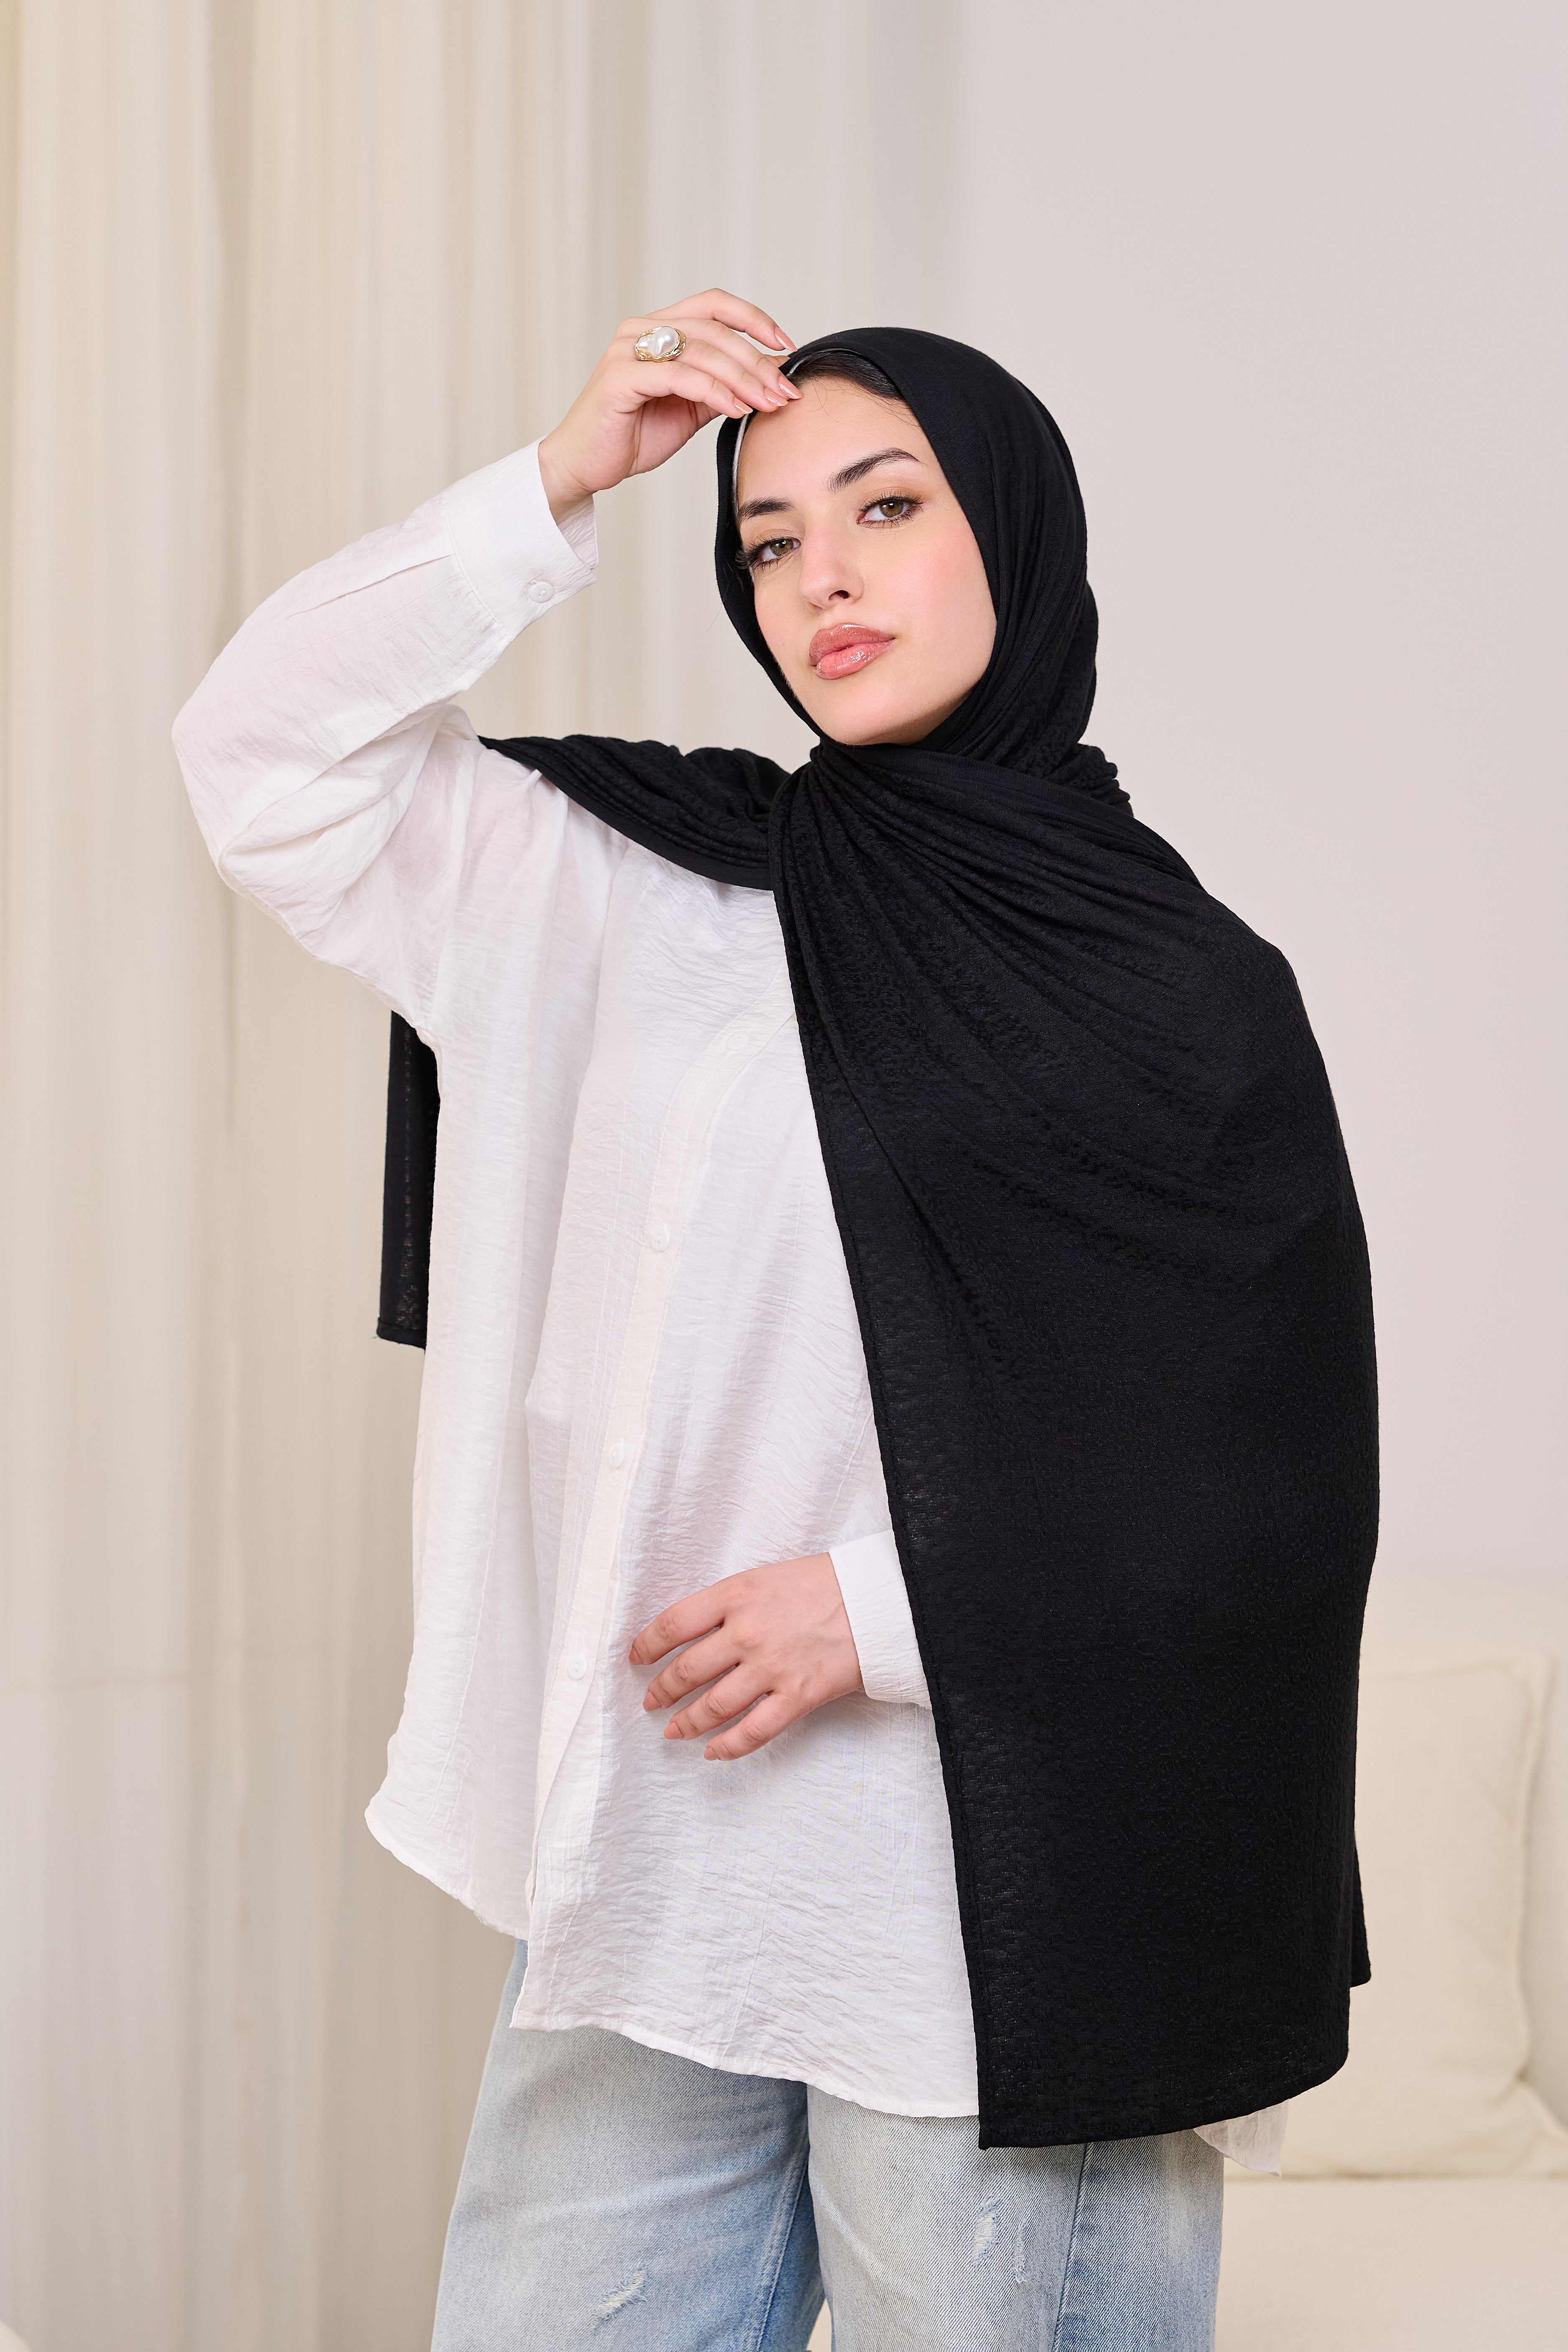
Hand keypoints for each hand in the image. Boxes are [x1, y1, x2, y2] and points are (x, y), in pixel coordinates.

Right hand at [537, 288, 799, 520]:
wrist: (586, 465)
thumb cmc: (633, 435)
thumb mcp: (691, 408)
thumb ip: (723, 385)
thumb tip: (772, 371)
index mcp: (658, 328)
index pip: (714, 304)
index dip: (754, 319)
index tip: (786, 346)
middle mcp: (641, 329)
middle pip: (714, 328)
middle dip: (757, 361)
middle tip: (784, 390)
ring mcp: (627, 350)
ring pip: (701, 350)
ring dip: (742, 378)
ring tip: (767, 403)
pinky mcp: (620, 378)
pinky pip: (679, 377)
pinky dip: (713, 392)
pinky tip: (735, 409)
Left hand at [630, 1553, 863, 1760]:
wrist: (879, 1599)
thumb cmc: (825, 1583)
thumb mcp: (768, 1577)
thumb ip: (731, 1603)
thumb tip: (697, 1633)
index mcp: (736, 1594)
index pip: (673, 1624)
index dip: (647, 1645)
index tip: (637, 1657)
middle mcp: (747, 1632)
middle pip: (687, 1670)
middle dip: (662, 1690)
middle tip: (651, 1700)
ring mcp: (771, 1667)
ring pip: (713, 1705)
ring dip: (687, 1722)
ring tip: (674, 1730)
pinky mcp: (798, 1696)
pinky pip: (752, 1731)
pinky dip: (728, 1746)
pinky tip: (712, 1752)